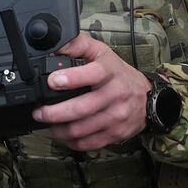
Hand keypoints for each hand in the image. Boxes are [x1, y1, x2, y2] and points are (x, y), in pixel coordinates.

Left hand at [31, 35, 151, 151]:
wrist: (147, 98)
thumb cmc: (119, 74)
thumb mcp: (101, 52)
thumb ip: (78, 45)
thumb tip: (55, 45)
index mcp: (110, 72)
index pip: (93, 74)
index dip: (72, 78)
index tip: (52, 81)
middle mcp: (115, 94)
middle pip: (81, 108)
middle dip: (53, 113)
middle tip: (39, 112)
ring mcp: (116, 116)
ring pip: (80, 130)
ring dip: (58, 130)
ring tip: (49, 123)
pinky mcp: (115, 134)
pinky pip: (87, 143)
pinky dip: (70, 141)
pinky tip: (64, 134)